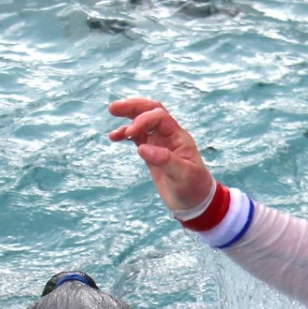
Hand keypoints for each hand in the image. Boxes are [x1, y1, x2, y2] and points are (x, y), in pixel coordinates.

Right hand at [108, 97, 219, 215]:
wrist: (195, 202)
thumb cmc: (194, 187)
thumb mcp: (183, 174)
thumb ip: (164, 160)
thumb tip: (141, 149)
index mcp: (178, 136)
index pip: (159, 117)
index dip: (143, 120)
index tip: (130, 133)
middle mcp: (169, 136)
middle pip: (150, 112)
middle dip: (133, 107)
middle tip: (113, 107)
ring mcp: (159, 143)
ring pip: (142, 122)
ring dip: (128, 116)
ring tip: (112, 111)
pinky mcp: (152, 153)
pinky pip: (137, 138)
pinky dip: (126, 134)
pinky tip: (114, 137)